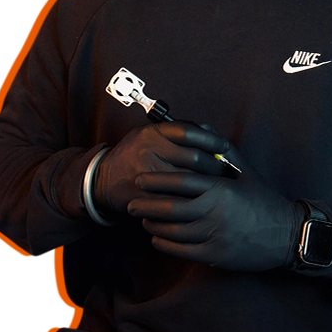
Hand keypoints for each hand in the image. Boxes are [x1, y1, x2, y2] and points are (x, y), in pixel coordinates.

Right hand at [94, 121, 226, 215]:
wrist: (105, 178)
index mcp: (153, 132)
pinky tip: (203, 200)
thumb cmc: (137, 152)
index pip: (189, 132)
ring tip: (218, 185)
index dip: (212, 139)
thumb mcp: (153, 133)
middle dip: (215, 165)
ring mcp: (147, 175)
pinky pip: (178, 201)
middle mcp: (149, 150)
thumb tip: (212, 133)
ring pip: (190, 181)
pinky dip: (193, 201)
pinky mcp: (146, 198)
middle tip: (225, 170)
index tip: (225, 146)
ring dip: (208, 185)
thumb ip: (180, 131)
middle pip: (194, 158)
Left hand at [127, 132, 301, 270]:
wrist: (286, 234)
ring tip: (143, 219)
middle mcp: (215, 212)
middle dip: (147, 205)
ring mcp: (214, 236)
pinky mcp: (215, 255)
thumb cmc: (264, 199)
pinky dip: (165, 244)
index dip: (157, 181)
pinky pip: (182, 250)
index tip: (140, 179)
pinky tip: (157, 239)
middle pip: (171, 208)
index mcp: (221, 189)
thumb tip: (204, 128)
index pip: (181, 182)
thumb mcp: (245, 171)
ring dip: (154, 225)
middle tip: (130, 203)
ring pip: (174, 231)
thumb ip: (222, 150)